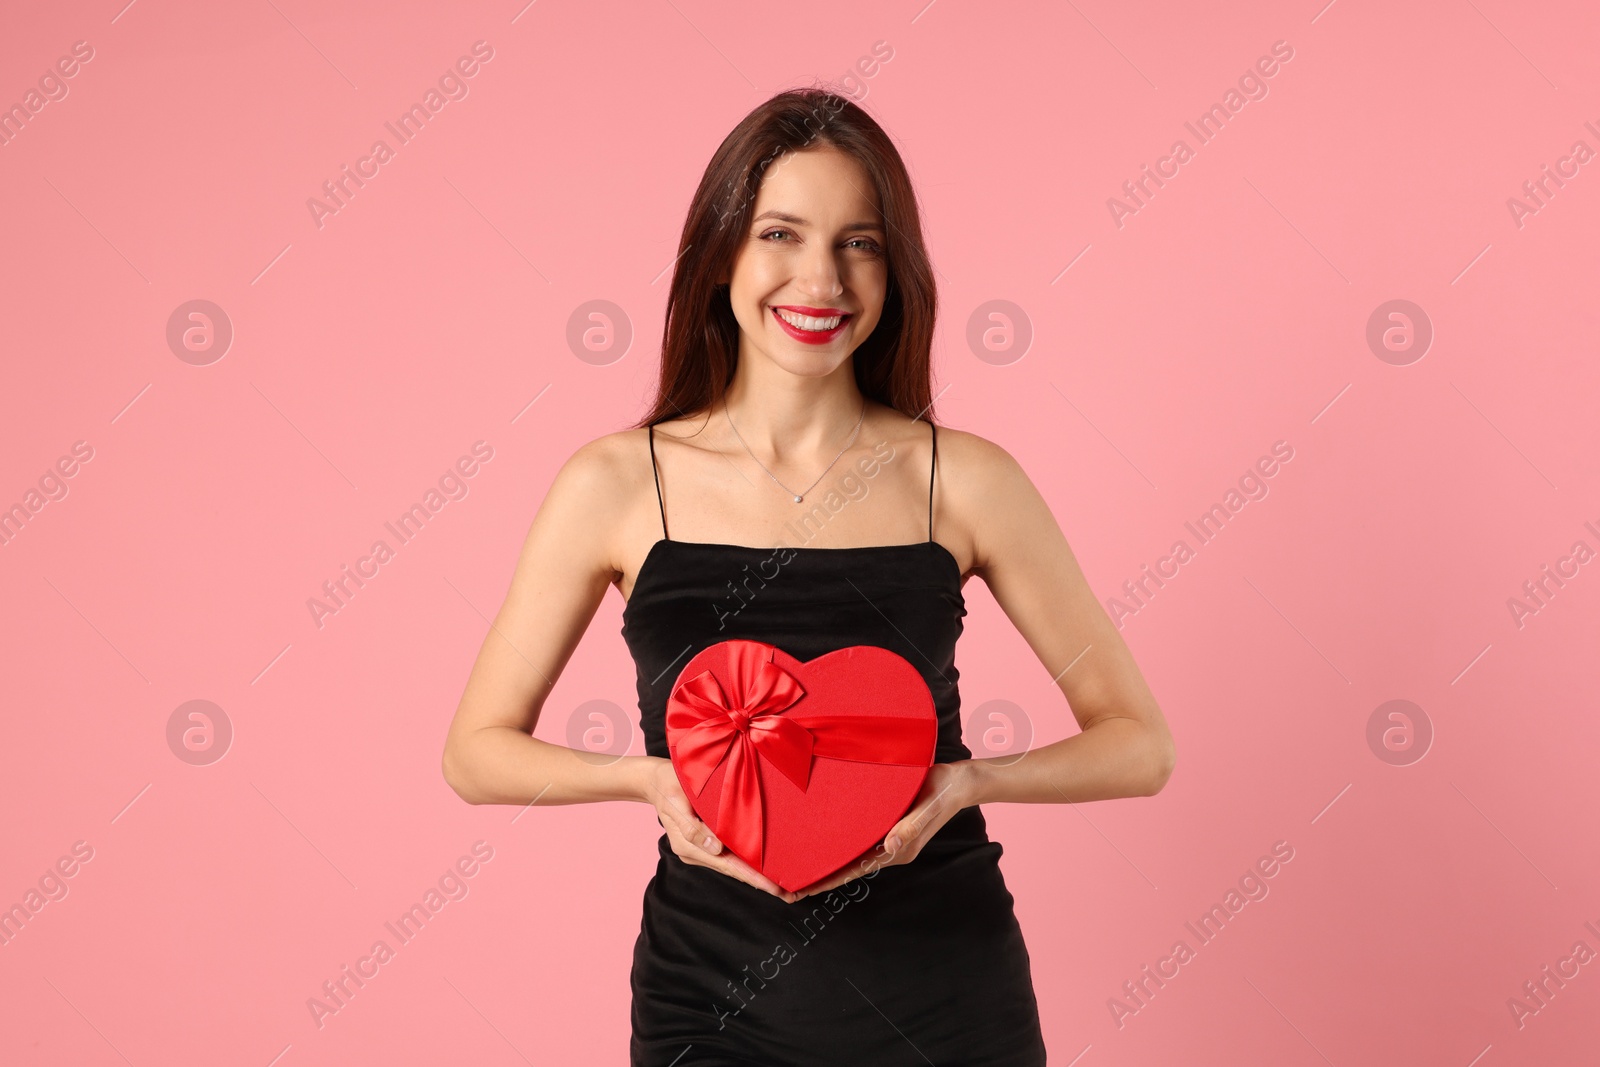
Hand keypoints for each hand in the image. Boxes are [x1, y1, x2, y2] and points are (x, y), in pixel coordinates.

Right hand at [637, 757, 800, 903]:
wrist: (654, 780)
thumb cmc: (668, 786)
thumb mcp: (677, 802)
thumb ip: (693, 828)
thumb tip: (716, 849)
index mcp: (689, 846)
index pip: (728, 866)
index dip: (752, 878)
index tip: (774, 888)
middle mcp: (696, 852)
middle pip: (733, 870)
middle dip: (760, 882)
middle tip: (788, 893)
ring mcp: (701, 849)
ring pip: (732, 864)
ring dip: (755, 875)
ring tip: (782, 885)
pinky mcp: (705, 841)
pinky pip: (729, 854)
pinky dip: (746, 862)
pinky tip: (762, 866)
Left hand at [789, 761, 975, 900]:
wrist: (957, 780)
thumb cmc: (943, 792)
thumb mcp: (928, 808)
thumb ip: (910, 827)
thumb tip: (890, 847)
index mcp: (899, 850)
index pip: (858, 869)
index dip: (832, 879)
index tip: (806, 891)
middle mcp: (891, 847)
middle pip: (851, 865)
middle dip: (823, 875)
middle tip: (790, 884)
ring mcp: (889, 835)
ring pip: (853, 852)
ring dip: (829, 858)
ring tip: (800, 864)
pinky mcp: (887, 821)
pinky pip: (859, 836)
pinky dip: (841, 841)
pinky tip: (826, 838)